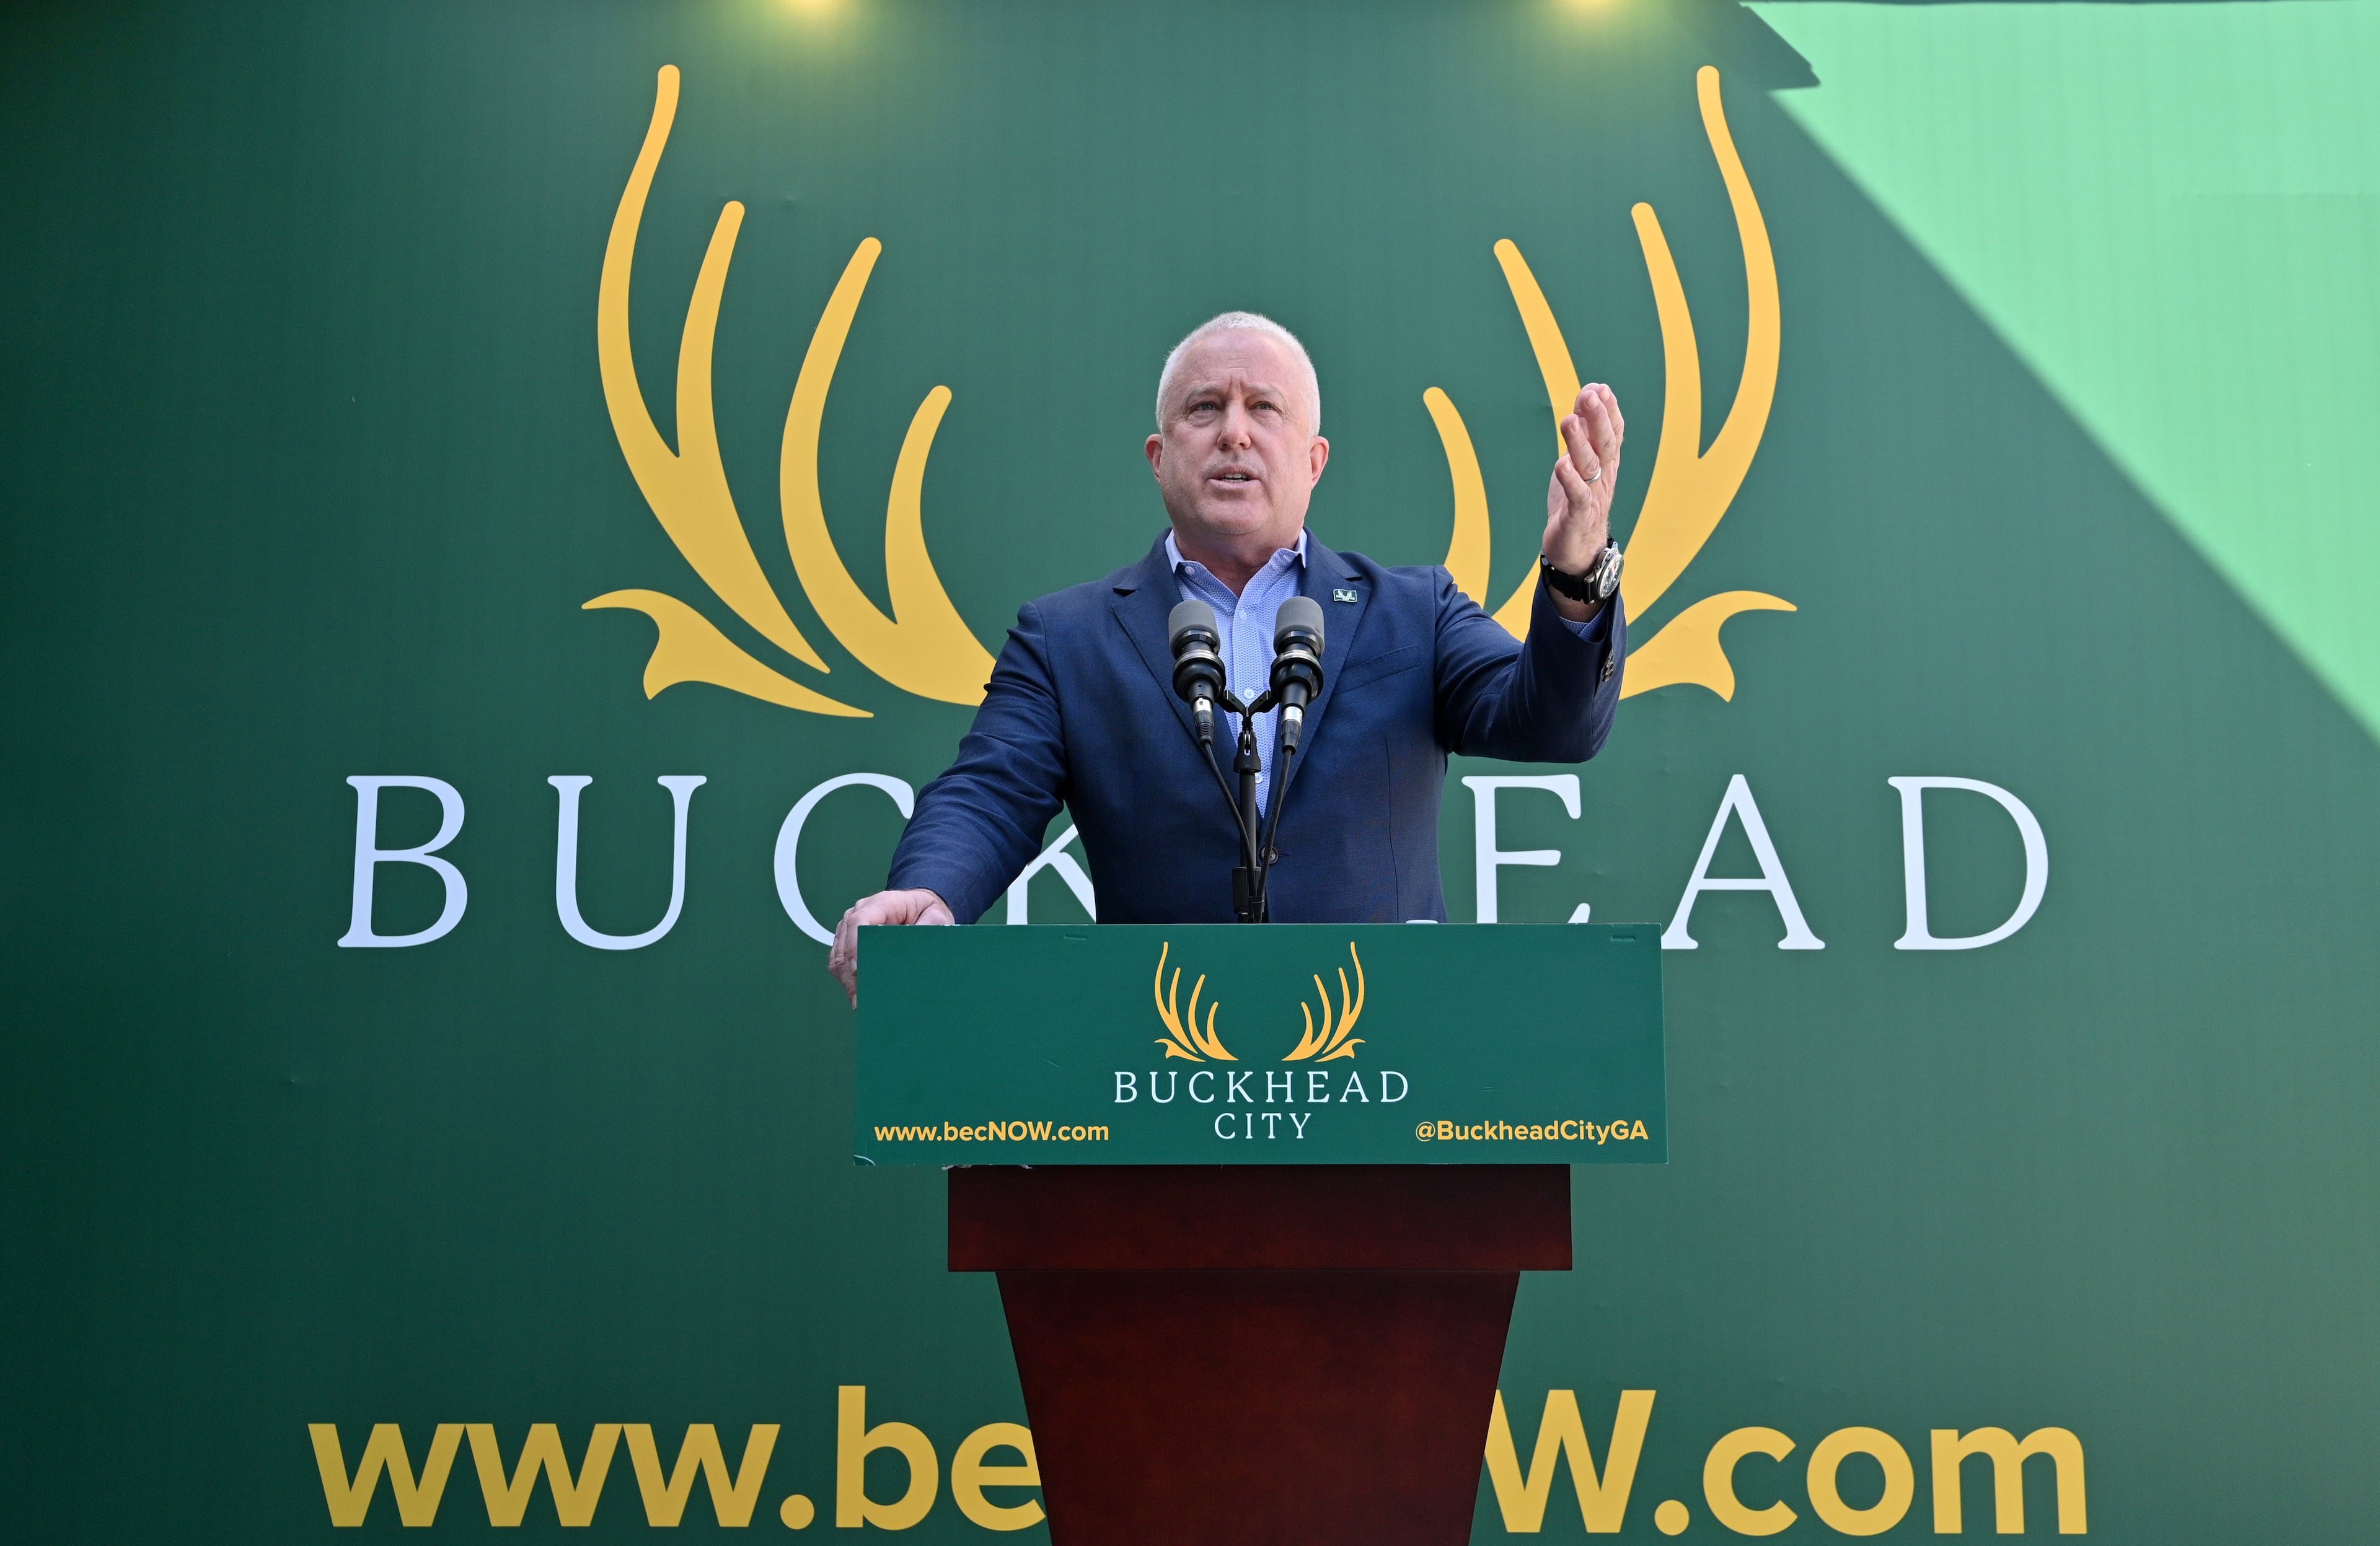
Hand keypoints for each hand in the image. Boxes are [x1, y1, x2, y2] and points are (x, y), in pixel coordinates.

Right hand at [829, 888, 953, 1006]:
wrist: (921, 907)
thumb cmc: (927, 912)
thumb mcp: (935, 920)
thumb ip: (925, 934)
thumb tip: (912, 958)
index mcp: (882, 903)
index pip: (859, 921)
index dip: (855, 945)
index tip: (859, 969)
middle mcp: (860, 912)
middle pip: (845, 944)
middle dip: (852, 975)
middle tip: (862, 998)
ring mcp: (851, 927)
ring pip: (839, 957)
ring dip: (848, 982)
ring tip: (860, 1003)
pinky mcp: (848, 941)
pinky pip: (839, 963)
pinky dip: (846, 980)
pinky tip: (857, 995)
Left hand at [1541, 383, 1623, 615]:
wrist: (1578, 551)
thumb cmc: (1577, 502)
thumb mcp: (1580, 463)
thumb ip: (1584, 432)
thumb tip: (1588, 395)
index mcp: (1606, 465)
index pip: (1613, 433)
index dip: (1609, 411)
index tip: (1600, 388)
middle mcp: (1603, 478)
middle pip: (1605, 445)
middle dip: (1598, 418)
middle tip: (1589, 395)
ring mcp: (1593, 497)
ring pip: (1590, 467)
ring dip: (1580, 443)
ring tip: (1569, 421)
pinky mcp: (1578, 517)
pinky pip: (1577, 497)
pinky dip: (1571, 480)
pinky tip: (1562, 465)